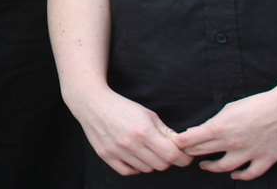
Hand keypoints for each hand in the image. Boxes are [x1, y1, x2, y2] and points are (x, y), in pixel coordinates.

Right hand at [65, 85, 190, 175]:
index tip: (184, 156)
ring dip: (150, 162)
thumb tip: (182, 147)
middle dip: (167, 159)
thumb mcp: (148, 114)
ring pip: (146, 169)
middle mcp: (130, 144)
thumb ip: (166, 132)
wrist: (93, 104)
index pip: (172, 155)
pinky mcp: (106, 156)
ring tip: (146, 150)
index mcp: (144, 131)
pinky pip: (128, 172)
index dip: (183, 158)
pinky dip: (135, 167)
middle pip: (161, 165)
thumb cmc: (122, 107)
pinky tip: (134, 156)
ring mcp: (117, 151)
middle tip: (163, 150)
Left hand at [175, 89, 276, 180]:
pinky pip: (249, 174)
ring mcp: (249, 153)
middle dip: (191, 152)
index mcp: (221, 127)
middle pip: (202, 152)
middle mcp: (232, 143)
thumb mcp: (230, 107)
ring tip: (205, 165)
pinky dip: (240, 176)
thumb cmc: (259, 103)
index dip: (181, 142)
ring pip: (223, 167)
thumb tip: (195, 131)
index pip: (191, 140)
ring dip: (211, 167)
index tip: (176, 142)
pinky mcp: (265, 160)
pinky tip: (234, 174)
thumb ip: (214, 121)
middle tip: (186, 152)